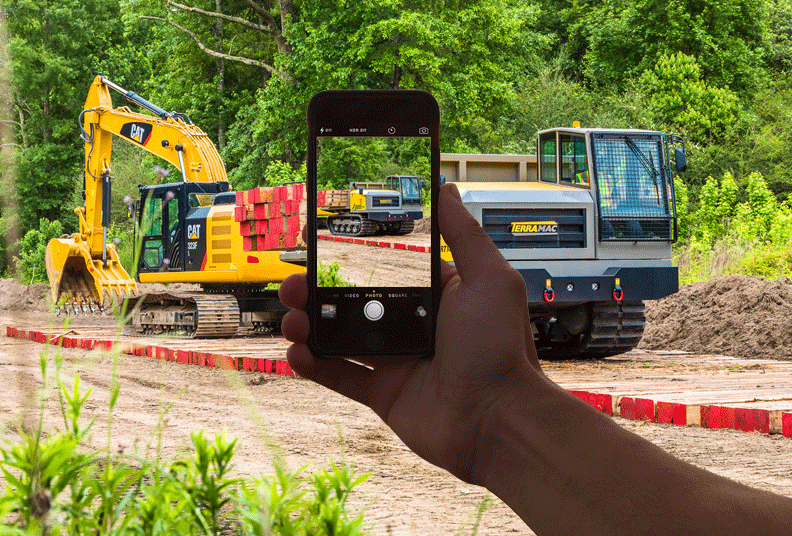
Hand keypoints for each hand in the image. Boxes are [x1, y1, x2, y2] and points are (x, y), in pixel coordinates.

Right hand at [279, 183, 542, 482]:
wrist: (499, 420)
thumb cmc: (501, 349)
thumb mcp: (489, 279)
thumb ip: (462, 235)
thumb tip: (447, 190)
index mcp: (436, 300)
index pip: (386, 274)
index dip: (351, 262)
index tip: (321, 246)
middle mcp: (414, 329)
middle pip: (354, 306)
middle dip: (318, 295)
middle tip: (293, 286)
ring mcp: (397, 363)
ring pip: (340, 339)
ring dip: (310, 328)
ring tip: (291, 320)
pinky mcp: (384, 395)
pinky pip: (341, 377)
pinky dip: (315, 366)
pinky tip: (296, 353)